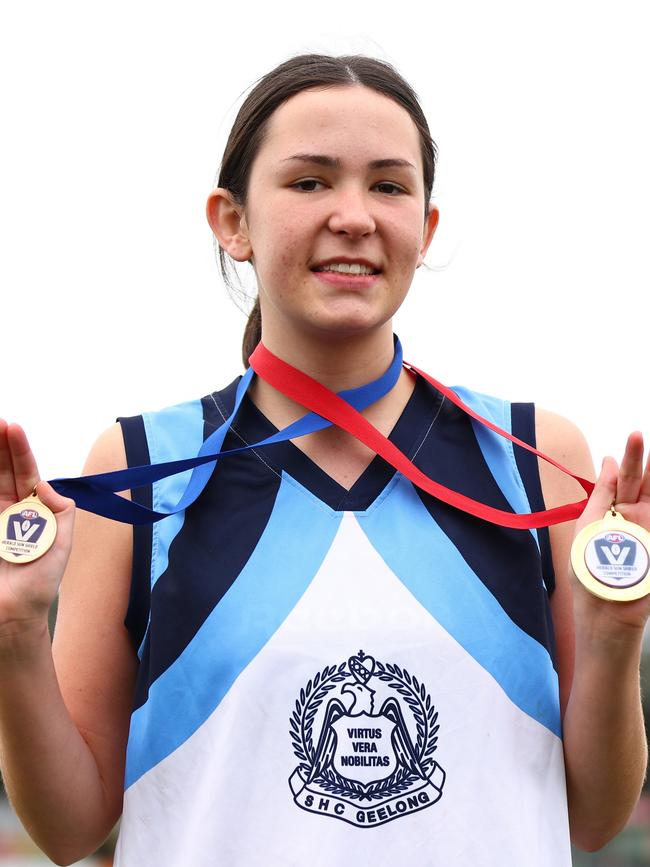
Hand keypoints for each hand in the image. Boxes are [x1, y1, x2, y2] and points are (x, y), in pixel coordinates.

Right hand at [0, 419, 75, 636]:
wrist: (14, 615)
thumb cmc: (39, 583)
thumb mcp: (62, 544)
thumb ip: (61, 513)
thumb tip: (48, 485)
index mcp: (31, 511)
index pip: (25, 473)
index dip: (19, 451)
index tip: (12, 427)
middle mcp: (7, 511)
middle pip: (1, 470)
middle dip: (0, 446)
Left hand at [571, 431, 649, 633]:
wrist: (605, 613)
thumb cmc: (590, 572)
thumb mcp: (589, 526)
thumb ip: (602, 495)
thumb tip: (610, 460)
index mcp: (616, 511)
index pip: (625, 479)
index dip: (630, 458)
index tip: (634, 435)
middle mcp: (638, 517)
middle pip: (644, 482)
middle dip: (644, 459)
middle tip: (641, 434)